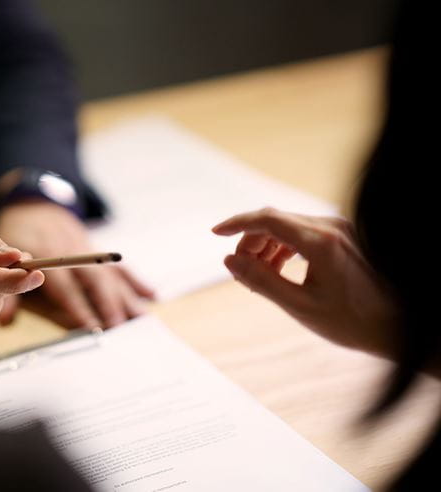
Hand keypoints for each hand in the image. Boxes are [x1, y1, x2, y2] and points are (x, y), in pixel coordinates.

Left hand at [0, 201, 154, 328]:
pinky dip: (136, 281)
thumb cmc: (16, 238)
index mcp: (45, 254)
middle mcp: (71, 251)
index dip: (78, 307)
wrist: (31, 205)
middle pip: (93, 280)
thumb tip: (3, 322)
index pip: (64, 286)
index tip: (90, 327)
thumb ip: (7, 292)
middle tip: (118, 326)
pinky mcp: (96, 249)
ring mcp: (87, 249)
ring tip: (140, 318)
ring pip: (110, 274)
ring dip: (126, 297)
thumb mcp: (1, 261)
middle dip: (107, 304)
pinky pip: (118, 266)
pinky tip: (151, 295)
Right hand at [212, 207, 397, 357]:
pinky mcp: (344, 237)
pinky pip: (304, 232)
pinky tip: (277, 269)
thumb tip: (229, 260)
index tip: (215, 233)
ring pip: (288, 226)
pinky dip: (284, 247)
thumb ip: (261, 280)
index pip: (268, 219)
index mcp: (321, 242)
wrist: (397, 328)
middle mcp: (332, 227)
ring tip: (257, 275)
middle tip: (238, 271)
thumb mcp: (299, 306)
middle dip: (250, 241)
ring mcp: (340, 230)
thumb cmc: (353, 322)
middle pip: (276, 221)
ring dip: (266, 246)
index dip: (238, 223)